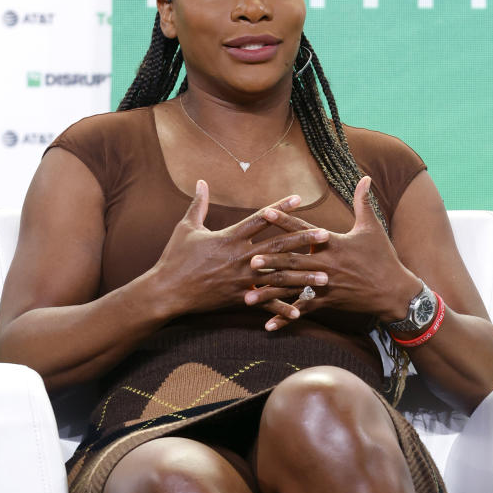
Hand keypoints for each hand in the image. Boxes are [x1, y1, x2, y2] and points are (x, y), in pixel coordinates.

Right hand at [149, 181, 328, 320]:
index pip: (261, 218)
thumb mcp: (186, 228)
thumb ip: (198, 204)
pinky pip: (265, 304)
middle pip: (278, 245)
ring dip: (303, 276)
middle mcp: (241, 257)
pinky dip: (282, 308)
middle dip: (304, 240)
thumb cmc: (174, 258)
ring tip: (325, 276)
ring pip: (278, 276)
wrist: (166, 291)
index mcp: (230, 237)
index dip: (281, 208)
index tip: (300, 199)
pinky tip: (300, 311)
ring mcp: (242, 279)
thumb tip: (200, 182)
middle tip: (326, 235)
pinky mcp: (239, 297)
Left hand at [247, 176, 420, 323]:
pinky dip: (285, 318)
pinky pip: (303, 310)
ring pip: (293, 288)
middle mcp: (326, 265)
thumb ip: (363, 202)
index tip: (265, 212)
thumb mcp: (372, 228)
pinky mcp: (327, 302)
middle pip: (293, 261)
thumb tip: (365, 177)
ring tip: (248, 296)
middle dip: (270, 261)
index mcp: (333, 244)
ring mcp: (325, 285)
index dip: (285, 219)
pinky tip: (268, 325)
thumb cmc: (383, 257)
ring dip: (269, 292)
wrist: (394, 291)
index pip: (304, 230)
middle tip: (249, 260)